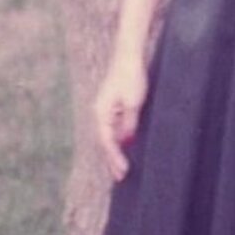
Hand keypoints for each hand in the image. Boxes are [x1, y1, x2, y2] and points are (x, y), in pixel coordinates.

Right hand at [94, 55, 148, 180]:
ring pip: (108, 136)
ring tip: (120, 169)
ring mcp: (105, 109)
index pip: (107, 142)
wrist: (128, 57)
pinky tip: (124, 148)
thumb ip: (129, 124)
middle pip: (105, 142)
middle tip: (121, 177)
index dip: (114, 158)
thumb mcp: (134, 103)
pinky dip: (118, 140)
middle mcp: (100, 113)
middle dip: (112, 160)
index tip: (123, 171)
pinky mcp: (112, 106)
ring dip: (114, 152)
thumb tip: (126, 142)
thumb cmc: (131, 77)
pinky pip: (113, 128)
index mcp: (101, 113)